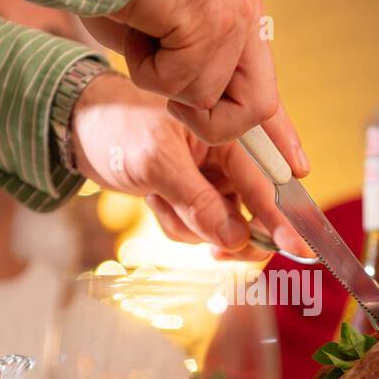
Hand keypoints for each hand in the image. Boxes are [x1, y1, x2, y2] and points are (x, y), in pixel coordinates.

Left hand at [69, 73, 308, 258]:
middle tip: (217, 251)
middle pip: (254, 212)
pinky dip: (177, 225)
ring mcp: (212, 179)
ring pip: (224, 227)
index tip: (300, 248)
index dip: (283, 218)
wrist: (79, 129)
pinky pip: (198, 229)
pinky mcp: (195, 196)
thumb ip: (198, 203)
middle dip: (230, 231)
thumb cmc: (117, 128)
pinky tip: (154, 200)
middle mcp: (228, 157)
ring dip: (191, 226)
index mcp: (230, 133)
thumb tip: (235, 240)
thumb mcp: (157, 164)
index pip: (265, 182)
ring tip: (159, 199)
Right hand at [82, 0, 308, 176]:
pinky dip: (147, 70)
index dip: (281, 133)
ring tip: (146, 43)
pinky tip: (140, 32)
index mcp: (238, 21)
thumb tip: (205, 110)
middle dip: (213, 124)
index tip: (299, 168)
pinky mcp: (212, 24)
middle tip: (173, 100)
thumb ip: (193, 73)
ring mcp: (232, 21)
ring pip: (207, 100)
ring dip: (163, 86)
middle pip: (257, 108)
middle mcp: (244, 19)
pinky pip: (179, 84)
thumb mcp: (162, 42)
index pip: (266, 89)